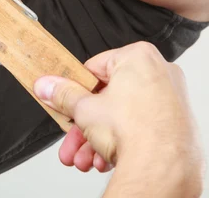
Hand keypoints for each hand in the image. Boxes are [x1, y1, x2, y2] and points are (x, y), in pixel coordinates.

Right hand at [33, 42, 202, 173]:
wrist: (163, 167)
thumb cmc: (137, 131)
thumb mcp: (83, 108)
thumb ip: (62, 95)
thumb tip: (48, 86)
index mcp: (138, 57)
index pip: (94, 68)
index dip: (75, 88)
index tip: (66, 100)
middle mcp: (159, 73)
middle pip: (107, 97)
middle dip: (84, 123)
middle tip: (71, 133)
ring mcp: (170, 98)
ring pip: (121, 116)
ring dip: (96, 138)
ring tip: (84, 155)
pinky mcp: (176, 122)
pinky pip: (138, 127)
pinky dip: (120, 142)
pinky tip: (103, 158)